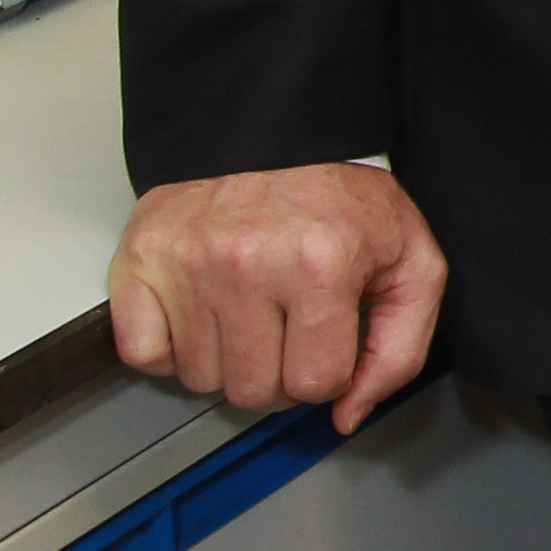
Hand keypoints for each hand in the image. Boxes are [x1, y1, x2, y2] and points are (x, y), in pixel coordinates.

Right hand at [107, 165, 447, 432]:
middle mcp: (250, 266)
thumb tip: (348, 414)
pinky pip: (145, 357)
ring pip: (201, 381)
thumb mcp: (409, 258)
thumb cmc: (339, 198)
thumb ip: (400, 346)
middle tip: (288, 329)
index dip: (328, 373)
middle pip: (254, 392)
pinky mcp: (141, 264)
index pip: (316, 384)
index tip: (328, 340)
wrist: (271, 135)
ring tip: (248, 311)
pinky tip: (202, 314)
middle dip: (278, 374)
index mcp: (322, 265)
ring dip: (228, 361)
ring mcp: (188, 267)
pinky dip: (171, 349)